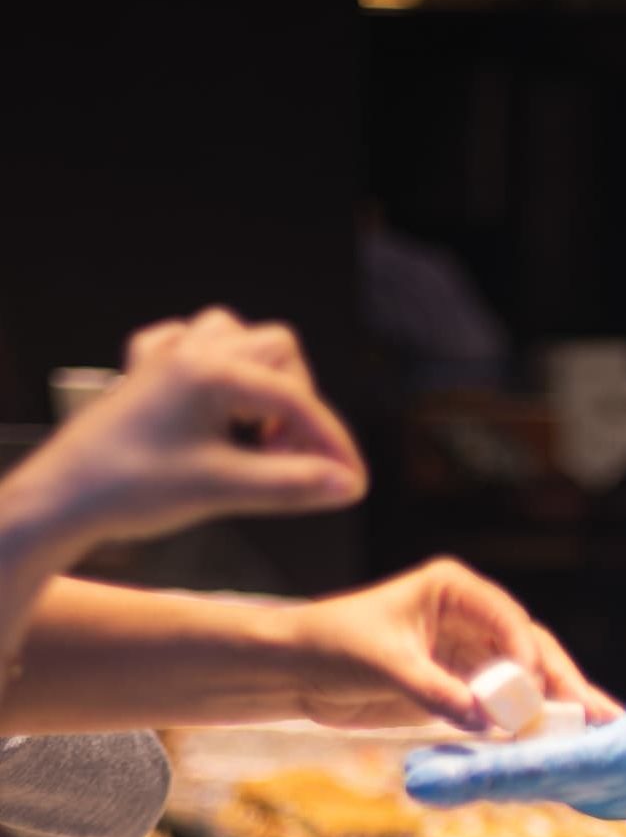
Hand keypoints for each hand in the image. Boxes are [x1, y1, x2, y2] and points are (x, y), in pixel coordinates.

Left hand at [0, 307, 367, 564]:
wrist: (62, 498)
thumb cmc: (129, 488)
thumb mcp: (223, 490)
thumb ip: (291, 484)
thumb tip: (345, 484)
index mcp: (212, 372)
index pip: (297, 400)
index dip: (331, 444)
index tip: (352, 482)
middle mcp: (191, 352)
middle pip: (279, 351)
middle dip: (298, 405)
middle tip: (292, 459)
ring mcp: (165, 358)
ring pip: (236, 338)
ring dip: (261, 380)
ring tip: (256, 431)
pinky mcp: (144, 374)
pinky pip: (188, 344)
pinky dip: (214, 368)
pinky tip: (212, 404)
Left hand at [287, 556, 620, 732]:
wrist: (296, 672)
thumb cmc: (332, 646)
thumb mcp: (384, 664)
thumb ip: (435, 690)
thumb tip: (484, 720)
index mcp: (454, 590)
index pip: (506, 617)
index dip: (527, 652)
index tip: (536, 687)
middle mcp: (470, 618)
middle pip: (528, 649)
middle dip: (561, 682)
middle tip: (595, 715)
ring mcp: (469, 654)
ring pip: (523, 681)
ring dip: (553, 706)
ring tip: (592, 732)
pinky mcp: (461, 688)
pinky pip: (502, 706)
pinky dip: (525, 725)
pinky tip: (554, 744)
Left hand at [405, 617, 625, 815]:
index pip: (558, 763)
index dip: (499, 768)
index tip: (447, 774)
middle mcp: (612, 783)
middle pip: (528, 780)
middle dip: (470, 780)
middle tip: (411, 777)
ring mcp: (604, 783)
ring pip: (528, 776)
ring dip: (476, 775)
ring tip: (415, 768)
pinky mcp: (600, 773)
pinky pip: (542, 768)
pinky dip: (501, 764)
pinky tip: (459, 752)